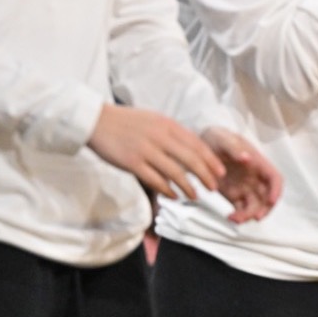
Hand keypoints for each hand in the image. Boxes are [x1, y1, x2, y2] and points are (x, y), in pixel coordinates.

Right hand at [88, 105, 223, 203]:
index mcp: (168, 125)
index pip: (197, 145)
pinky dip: (167, 189)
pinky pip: (155, 180)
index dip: (211, 161)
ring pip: (175, 172)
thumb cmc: (127, 122)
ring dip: (188, 187)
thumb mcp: (154, 120)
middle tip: (214, 188)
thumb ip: (172, 134)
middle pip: (191, 160)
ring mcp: (146, 150)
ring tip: (195, 196)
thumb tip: (192, 150)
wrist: (96, 121)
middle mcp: (160, 137)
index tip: (221, 172)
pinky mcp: (132, 163)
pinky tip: (173, 195)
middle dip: (206, 176)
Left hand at [201, 127, 282, 222]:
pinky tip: (229, 217)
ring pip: (254, 206)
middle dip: (264, 208)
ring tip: (234, 218)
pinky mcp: (233, 195)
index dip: (276, 190)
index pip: (274, 178)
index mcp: (258, 163)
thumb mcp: (223, 139)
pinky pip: (240, 209)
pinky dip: (238, 216)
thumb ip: (234, 148)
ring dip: (249, 215)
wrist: (201, 146)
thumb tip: (247, 158)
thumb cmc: (216, 138)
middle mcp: (255, 178)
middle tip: (254, 217)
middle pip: (267, 197)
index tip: (271, 201)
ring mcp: (245, 187)